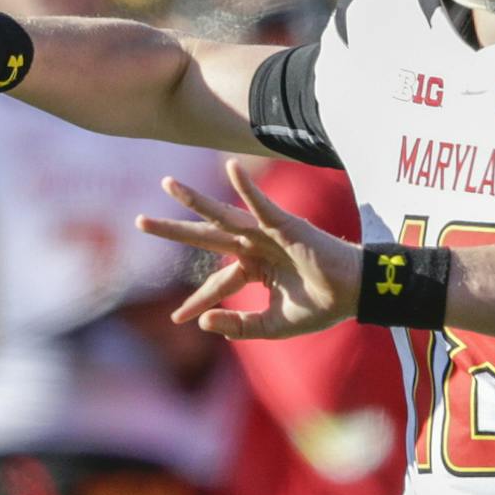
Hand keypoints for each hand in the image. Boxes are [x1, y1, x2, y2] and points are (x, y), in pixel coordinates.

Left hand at [137, 159, 361, 339]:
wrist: (355, 296)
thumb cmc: (321, 307)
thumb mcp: (274, 325)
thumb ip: (239, 326)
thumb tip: (203, 323)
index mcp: (253, 268)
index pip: (216, 283)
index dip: (197, 301)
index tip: (177, 320)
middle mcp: (254, 246)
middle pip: (206, 236)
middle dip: (173, 231)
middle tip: (139, 222)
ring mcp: (267, 233)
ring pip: (223, 215)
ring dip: (194, 200)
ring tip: (167, 184)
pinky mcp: (285, 224)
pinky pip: (261, 204)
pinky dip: (247, 188)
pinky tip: (231, 168)